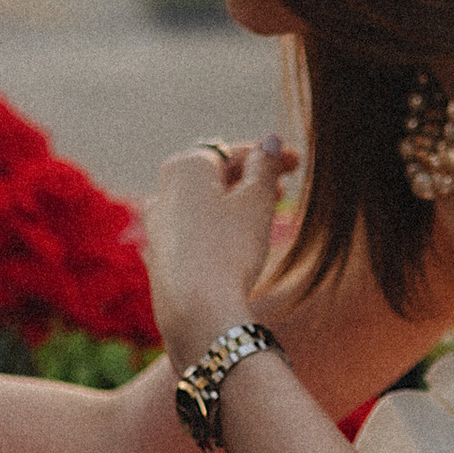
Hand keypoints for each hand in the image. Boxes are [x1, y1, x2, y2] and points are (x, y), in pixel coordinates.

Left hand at [142, 135, 293, 366]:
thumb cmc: (228, 250)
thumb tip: (268, 141)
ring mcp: (157, 226)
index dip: (268, 155)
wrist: (196, 311)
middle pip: (214, 176)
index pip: (233, 152)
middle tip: (283, 189)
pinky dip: (217, 229)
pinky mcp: (159, 257)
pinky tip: (235, 245)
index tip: (297, 163)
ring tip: (263, 216)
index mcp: (185, 167)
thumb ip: (264, 168)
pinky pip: (193, 231)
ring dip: (233, 205)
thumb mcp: (257, 203)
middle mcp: (163, 191)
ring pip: (202, 204)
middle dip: (249, 179)